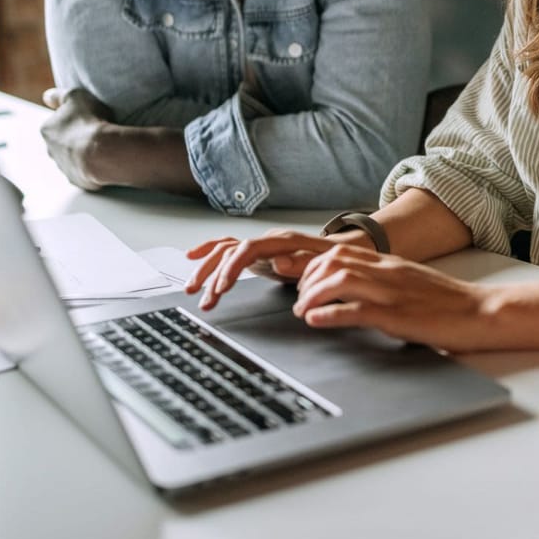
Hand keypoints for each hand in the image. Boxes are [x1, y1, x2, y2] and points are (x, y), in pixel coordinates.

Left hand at [40, 88, 114, 190]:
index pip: (55, 122)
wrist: (103, 152)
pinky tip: (103, 160)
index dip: (71, 119)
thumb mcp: (75, 96)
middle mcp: (50, 150)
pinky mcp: (77, 180)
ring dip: (82, 153)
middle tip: (92, 132)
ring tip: (101, 146)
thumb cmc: (89, 122)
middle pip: (61, 143)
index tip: (85, 118)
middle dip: (73, 138)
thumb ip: (59, 95)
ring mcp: (63, 167)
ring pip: (71, 158)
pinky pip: (83, 172)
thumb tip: (47, 97)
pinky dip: (91, 167)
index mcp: (47, 130)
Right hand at [185, 229, 343, 308]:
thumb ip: (304, 263)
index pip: (247, 250)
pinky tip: (193, 257)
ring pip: (225, 251)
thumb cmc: (337, 258)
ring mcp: (262, 245)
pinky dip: (210, 252)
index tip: (220, 288)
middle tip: (205, 298)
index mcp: (283, 242)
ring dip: (207, 270)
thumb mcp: (327, 263)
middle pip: (231, 251)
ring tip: (192, 290)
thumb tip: (279, 262)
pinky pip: (228, 248)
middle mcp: (268, 240)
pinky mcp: (259, 253)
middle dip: (213, 274)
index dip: (231, 268)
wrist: (346, 250)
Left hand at [290, 243, 496, 351]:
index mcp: (391, 263)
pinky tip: (316, 321)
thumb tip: (357, 290)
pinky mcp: (398, 316)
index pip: (340, 251)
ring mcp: (392, 292)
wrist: (482, 311)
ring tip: (303, 311)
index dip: (313, 264)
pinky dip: (329, 314)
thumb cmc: (451, 303)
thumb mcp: (413, 283)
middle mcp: (388, 272)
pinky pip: (356, 310)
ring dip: (312, 295)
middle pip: (333, 260)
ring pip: (339, 280)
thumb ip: (386, 281)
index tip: (302, 282)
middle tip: (300, 300)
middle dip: (307, 279)